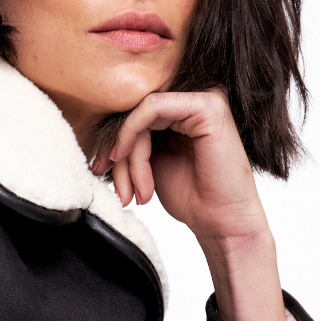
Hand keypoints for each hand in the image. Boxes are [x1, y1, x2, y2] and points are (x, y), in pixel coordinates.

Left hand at [93, 90, 298, 320]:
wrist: (221, 222)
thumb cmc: (192, 197)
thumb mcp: (151, 164)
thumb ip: (133, 144)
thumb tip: (98, 137)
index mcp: (183, 111)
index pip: (135, 114)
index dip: (112, 141)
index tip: (98, 171)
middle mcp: (193, 100)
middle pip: (135, 112)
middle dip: (117, 153)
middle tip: (119, 190)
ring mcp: (203, 98)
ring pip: (140, 113)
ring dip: (128, 156)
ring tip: (134, 193)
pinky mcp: (208, 105)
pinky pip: (152, 107)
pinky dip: (131, 134)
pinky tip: (128, 162)